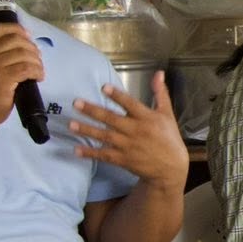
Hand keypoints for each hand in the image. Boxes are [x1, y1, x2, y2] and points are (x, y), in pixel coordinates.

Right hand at [0, 23, 45, 130]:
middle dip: (32, 48)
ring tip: (38, 71)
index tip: (29, 38)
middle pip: (17, 39)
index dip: (19, 30)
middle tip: (37, 60)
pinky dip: (37, 71)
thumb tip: (26, 45)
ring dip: (37, 62)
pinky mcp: (2, 78)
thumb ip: (0, 54)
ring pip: (24, 54)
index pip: (1, 28)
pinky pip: (27, 68)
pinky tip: (38, 78)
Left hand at [70, 73, 189, 187]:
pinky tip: (76, 150)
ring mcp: (128, 146)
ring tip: (71, 124)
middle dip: (93, 111)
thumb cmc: (169, 138)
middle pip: (111, 119)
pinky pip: (104, 155)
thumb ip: (160, 93)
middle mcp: (135, 131)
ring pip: (104, 136)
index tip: (103, 88)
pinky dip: (90, 153)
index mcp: (146, 118)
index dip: (117, 96)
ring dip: (87, 130)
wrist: (171, 168)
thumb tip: (159, 73)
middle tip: (76, 103)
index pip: (130, 104)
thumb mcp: (167, 114)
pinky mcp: (123, 159)